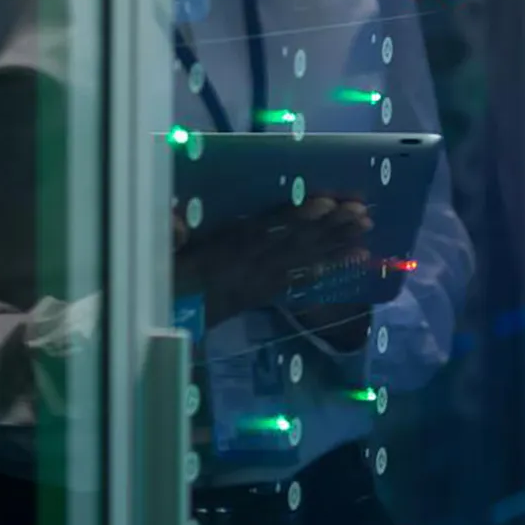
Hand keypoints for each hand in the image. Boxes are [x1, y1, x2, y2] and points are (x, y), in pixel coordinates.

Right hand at [172, 195, 371, 321]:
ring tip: (366, 231)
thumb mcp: (158, 257)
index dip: (295, 219)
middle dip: (330, 229)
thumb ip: (168, 236)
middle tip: (364, 214)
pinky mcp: (264, 293)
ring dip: (336, 245)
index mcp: (221, 256)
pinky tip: (351, 260)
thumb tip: (177, 224)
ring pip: (302, 260)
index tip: (326, 203)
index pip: (263, 234)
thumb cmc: (163, 279)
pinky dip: (327, 268)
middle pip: (293, 246)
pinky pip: (300, 280)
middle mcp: (247, 271)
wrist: (168, 321)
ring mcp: (259, 283)